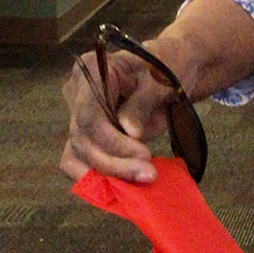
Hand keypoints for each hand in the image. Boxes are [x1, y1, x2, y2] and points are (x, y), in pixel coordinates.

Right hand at [60, 48, 174, 184]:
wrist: (177, 66)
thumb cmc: (169, 64)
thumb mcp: (162, 78)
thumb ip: (143, 103)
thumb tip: (129, 132)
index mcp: (90, 71)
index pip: (88, 114)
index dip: (111, 141)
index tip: (143, 155)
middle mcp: (77, 94)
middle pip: (82, 138)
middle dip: (113, 163)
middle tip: (149, 174)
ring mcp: (80, 116)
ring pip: (78, 155)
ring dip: (107, 175)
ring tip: (142, 180)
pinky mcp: (90, 136)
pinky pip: (85, 162)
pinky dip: (102, 177)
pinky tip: (126, 188)